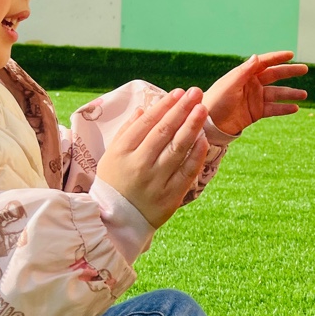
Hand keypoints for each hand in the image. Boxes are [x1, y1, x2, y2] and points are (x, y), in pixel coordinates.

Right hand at [95, 88, 209, 226]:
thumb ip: (127, 131)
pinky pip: (187, 171)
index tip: (178, 93)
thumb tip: (144, 109)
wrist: (115, 223)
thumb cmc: (114, 184)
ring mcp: (156, 181)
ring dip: (192, 126)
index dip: (164, 106)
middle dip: (182, 109)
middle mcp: (139, 165)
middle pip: (165, 132)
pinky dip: (197, 154)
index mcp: (122, 152)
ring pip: (178, 149)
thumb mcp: (111, 156)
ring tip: (202, 109)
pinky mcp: (171, 196)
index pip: (147, 123)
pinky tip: (204, 139)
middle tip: (196, 93)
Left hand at [204, 51, 308, 135]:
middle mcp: (252, 84)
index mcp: (245, 74)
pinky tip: (295, 108)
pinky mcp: (256, 112)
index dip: (277, 58)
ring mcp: (255, 98)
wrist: (209, 124)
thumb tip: (257, 56)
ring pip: (277, 94)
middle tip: (304, 69)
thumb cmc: (215, 100)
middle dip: (289, 72)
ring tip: (304, 94)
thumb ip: (244, 71)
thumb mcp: (230, 84)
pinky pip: (273, 109)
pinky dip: (284, 108)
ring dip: (291, 93)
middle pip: (274, 76)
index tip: (291, 54)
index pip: (264, 62)